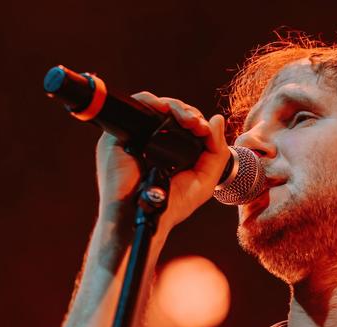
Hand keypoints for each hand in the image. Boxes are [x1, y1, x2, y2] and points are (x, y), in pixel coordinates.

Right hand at [96, 93, 229, 239]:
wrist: (147, 215)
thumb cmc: (172, 204)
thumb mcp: (204, 179)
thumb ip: (216, 150)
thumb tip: (216, 119)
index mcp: (172, 150)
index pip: (185, 123)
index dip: (197, 121)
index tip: (204, 130)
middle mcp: (152, 141)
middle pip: (173, 111)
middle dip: (189, 113)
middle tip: (197, 126)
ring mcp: (136, 137)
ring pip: (157, 105)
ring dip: (176, 107)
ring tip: (188, 121)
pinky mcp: (119, 135)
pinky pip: (135, 106)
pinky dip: (152, 102)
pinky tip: (166, 112)